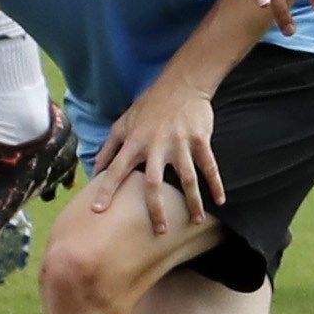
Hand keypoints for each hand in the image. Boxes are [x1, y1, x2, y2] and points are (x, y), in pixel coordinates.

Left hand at [88, 75, 216, 232]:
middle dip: (156, 208)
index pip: (116, 169)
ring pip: (187, 179)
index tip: (98, 211)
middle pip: (153, 183)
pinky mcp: (199, 139)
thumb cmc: (149, 105)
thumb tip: (94, 170)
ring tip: (194, 222)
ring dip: (192, 202)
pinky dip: (216, 184)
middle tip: (159, 230)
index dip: (106, 190)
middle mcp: (156, 145)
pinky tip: (220, 201)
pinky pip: (209, 166)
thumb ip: (109, 147)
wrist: (182, 83)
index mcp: (135, 142)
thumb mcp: (123, 122)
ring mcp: (180, 143)